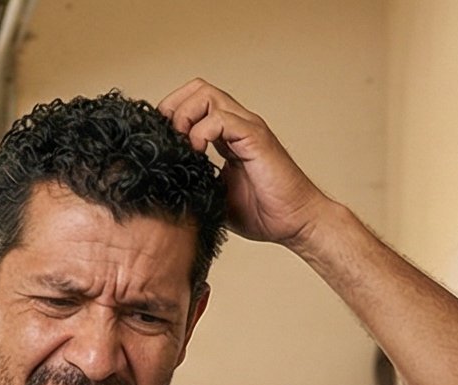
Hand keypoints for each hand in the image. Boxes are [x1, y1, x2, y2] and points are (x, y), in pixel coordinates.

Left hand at [158, 79, 338, 247]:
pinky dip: (201, 133)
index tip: (162, 142)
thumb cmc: (263, 212)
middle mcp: (238, 124)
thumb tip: (165, 183)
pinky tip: (198, 155)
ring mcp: (247, 128)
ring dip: (185, 117)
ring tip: (182, 146)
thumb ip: (195, 180)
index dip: (172, 115)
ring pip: (206, 94)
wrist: (295, 223)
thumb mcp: (215, 196)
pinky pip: (221, 119)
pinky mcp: (255, 138)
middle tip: (169, 141)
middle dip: (174, 108)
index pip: (193, 101)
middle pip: (197, 88)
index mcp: (228, 134)